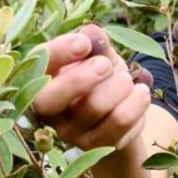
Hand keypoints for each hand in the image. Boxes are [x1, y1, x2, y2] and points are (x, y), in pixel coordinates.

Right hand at [30, 23, 151, 152]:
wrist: (121, 117)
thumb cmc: (103, 80)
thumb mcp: (99, 57)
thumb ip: (96, 44)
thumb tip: (91, 30)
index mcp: (43, 81)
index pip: (36, 66)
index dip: (58, 53)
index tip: (84, 43)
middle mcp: (49, 112)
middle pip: (48, 99)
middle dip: (81, 77)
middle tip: (105, 64)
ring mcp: (71, 133)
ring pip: (93, 107)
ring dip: (119, 85)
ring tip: (128, 79)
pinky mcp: (97, 146)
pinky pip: (120, 121)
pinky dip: (137, 101)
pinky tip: (140, 93)